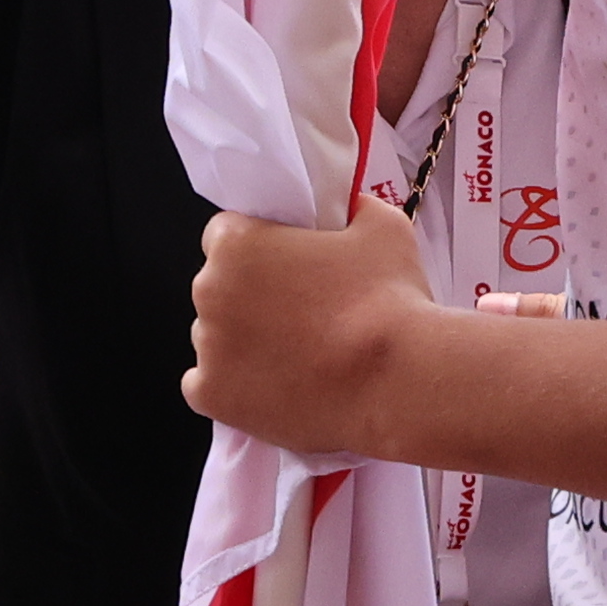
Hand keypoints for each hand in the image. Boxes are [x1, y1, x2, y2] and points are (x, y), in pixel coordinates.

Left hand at [181, 212, 439, 460]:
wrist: (398, 381)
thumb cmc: (388, 299)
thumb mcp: (382, 227)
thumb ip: (352, 209)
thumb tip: (348, 209)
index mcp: (236, 244)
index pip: (225, 235)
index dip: (257, 249)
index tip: (285, 268)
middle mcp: (209, 292)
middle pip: (219, 288)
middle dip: (249, 298)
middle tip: (298, 316)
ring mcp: (207, 348)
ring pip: (215, 339)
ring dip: (243, 344)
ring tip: (297, 358)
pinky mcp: (212, 397)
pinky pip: (208, 386)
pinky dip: (234, 389)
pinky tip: (275, 389)